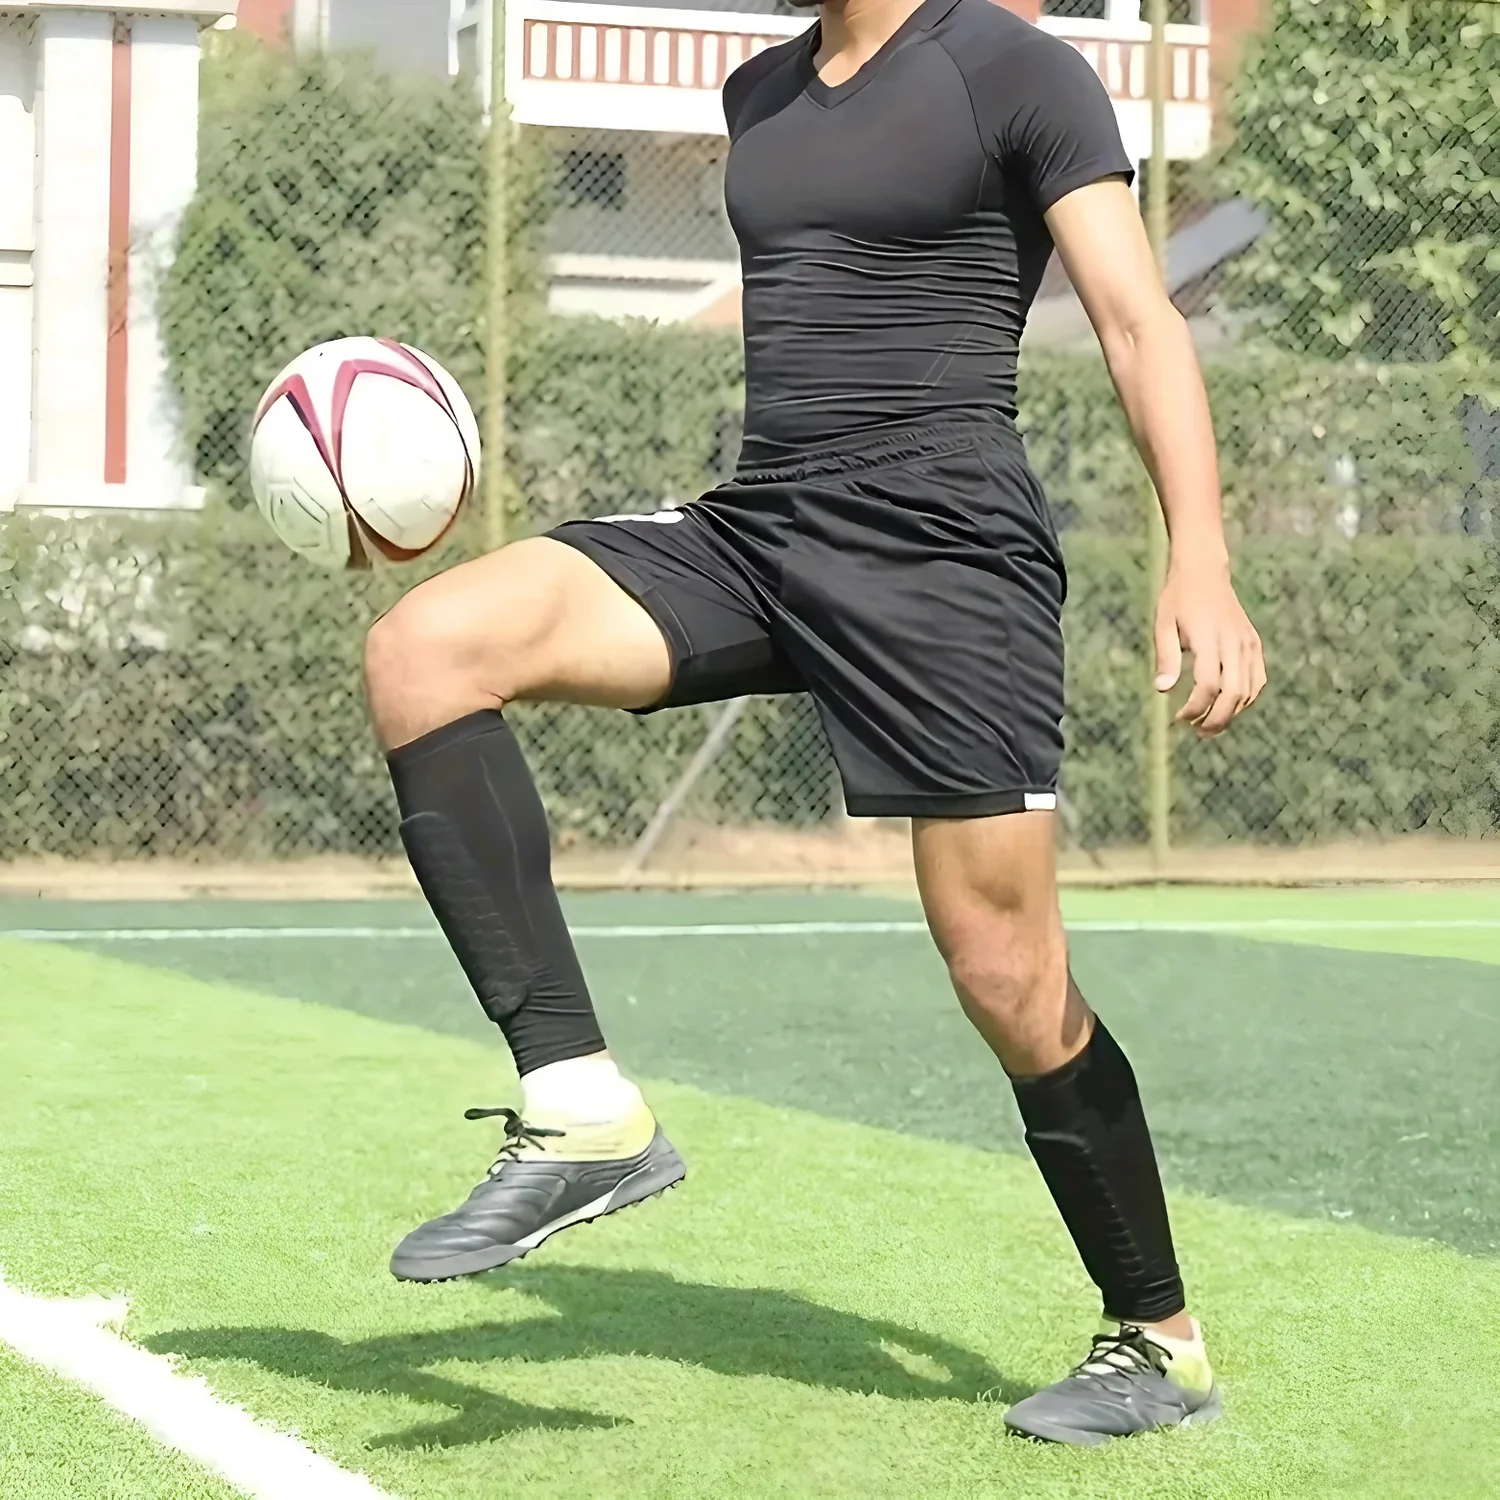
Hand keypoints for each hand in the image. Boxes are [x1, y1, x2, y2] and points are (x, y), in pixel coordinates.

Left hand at [1154, 556, 1265, 737]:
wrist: (1204, 573)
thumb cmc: (1178, 600)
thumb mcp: (1163, 625)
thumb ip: (1166, 658)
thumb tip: (1162, 690)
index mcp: (1209, 637)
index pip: (1208, 684)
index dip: (1196, 708)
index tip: (1180, 718)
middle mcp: (1234, 642)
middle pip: (1233, 693)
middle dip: (1216, 719)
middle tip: (1199, 733)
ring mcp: (1248, 643)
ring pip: (1248, 690)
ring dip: (1231, 714)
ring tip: (1210, 727)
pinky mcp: (1254, 644)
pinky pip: (1257, 680)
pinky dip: (1246, 699)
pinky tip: (1228, 708)